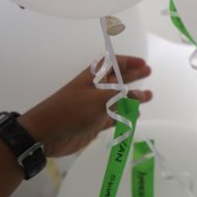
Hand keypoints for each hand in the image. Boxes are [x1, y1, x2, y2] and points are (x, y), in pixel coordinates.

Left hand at [18, 56, 152, 156]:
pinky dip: (126, 116)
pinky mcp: (96, 123)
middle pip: (118, 79)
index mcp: (93, 78)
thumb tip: (140, 95)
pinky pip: (115, 117)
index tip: (143, 63)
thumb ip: (122, 97)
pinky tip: (136, 116)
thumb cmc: (72, 110)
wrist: (47, 133)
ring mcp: (96, 107)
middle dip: (133, 76)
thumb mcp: (99, 99)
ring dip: (133, 97)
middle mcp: (96, 90)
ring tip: (149, 96)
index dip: (128, 62)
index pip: (113, 64)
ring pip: (119, 99)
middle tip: (149, 72)